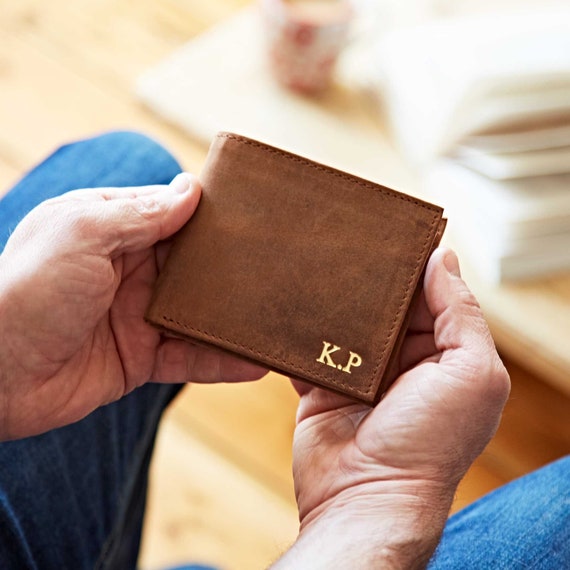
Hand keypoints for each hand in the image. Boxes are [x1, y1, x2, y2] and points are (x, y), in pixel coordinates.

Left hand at [0, 174, 265, 439]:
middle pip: (195, 264)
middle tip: (282, 266)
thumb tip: (191, 188)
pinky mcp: (142, 358)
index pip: (175, 213)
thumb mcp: (82, 234)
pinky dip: (222, 361)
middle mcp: (131, 269)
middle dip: (234, 266)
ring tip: (277, 315)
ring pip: (200, 312)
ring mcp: (139, 315)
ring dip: (235, 317)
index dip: (213, 213)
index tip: (256, 214)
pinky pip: (191, 358)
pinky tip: (256, 362)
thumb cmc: (25, 291)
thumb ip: (139, 213)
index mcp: (113, 228)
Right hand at [273, 248, 509, 568]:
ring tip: (318, 267)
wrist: (365, 497)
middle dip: (371, 281)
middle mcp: (403, 363)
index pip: (433, 296)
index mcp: (445, 356)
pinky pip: (311, 349)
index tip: (395, 234)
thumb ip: (461, 314)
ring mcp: (360, 374)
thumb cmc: (428, 444)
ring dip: (336, 302)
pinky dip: (303, 332)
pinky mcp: (323, 386)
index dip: (417, 267)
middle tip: (349, 243)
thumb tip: (443, 258)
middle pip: (386, 306)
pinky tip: (294, 305)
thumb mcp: (470, 373)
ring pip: (347, 322)